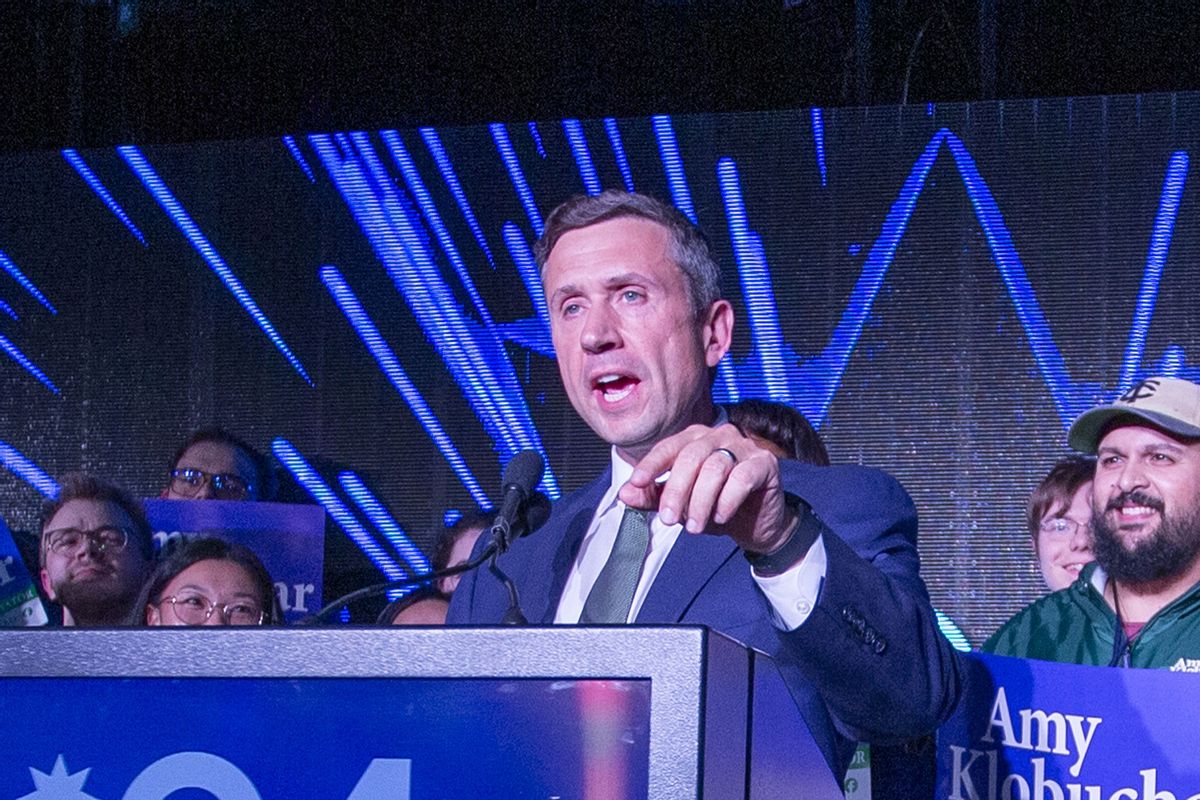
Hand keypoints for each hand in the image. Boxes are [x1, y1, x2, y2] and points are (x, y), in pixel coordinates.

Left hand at [618, 423, 797, 553]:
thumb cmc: (716, 508)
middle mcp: (720, 435)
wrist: (757, 525)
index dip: (652, 463)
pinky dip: (727, 500)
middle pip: (691, 457)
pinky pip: (742, 477)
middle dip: (676, 491)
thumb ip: (654, 497)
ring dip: (701, 501)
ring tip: (694, 528)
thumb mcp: (681, 505)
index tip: (636, 482)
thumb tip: (624, 494)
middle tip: (669, 520)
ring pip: (715, 468)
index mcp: (696, 439)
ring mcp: (745, 446)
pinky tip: (720, 517)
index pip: (669, 446)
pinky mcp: (765, 463)